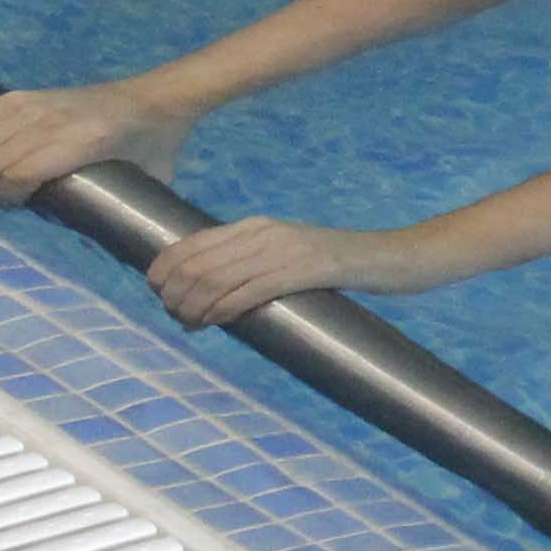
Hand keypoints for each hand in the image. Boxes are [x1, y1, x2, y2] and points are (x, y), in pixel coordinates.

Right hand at [0, 78, 202, 205]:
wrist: (157, 97)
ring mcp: (36, 105)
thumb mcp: (149, 185)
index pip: (18, 172)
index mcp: (83, 142)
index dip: (7, 196)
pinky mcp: (24, 95)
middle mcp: (53, 121)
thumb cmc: (156, 145)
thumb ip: (131, 211)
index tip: (17, 205)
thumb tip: (110, 244)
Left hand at [144, 216, 498, 331]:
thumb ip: (252, 265)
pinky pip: (248, 291)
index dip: (163, 270)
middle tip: (175, 318)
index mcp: (256, 225)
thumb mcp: (287, 256)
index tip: (158, 294)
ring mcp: (285, 250)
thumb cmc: (338, 266)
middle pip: (197, 263)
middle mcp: (264, 232)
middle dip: (174, 294)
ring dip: (193, 307)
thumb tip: (209, 294)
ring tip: (190, 325)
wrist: (392, 257)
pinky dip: (222, 310)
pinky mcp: (305, 270)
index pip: (191, 243)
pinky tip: (214, 323)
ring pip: (216, 279)